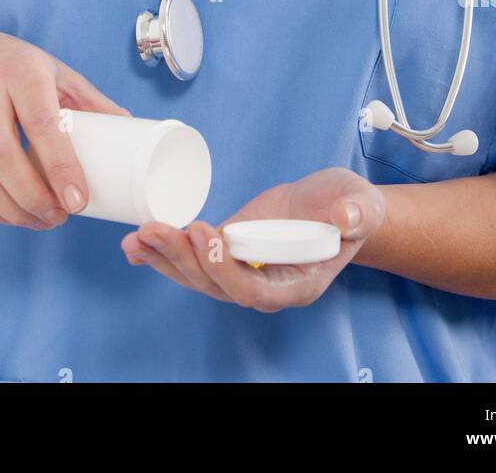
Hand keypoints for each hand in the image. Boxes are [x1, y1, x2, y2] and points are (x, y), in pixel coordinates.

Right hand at [0, 30, 130, 230]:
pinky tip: (11, 215)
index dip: (60, 165)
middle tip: (59, 217)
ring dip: (11, 209)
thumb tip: (131, 128)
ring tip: (41, 221)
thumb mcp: (51, 70)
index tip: (77, 200)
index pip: (40, 122)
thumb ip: (88, 100)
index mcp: (20, 71)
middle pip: (2, 155)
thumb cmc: (9, 67)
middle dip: (33, 196)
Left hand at [120, 167, 385, 311]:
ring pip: (197, 277)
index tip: (208, 235)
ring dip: (164, 257)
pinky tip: (136, 244)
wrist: (336, 204)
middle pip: (216, 286)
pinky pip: (192, 260)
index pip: (256, 291)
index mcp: (298, 284)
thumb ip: (355, 213)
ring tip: (137, 236)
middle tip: (155, 229)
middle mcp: (265, 285)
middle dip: (183, 259)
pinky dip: (162, 253)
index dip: (227, 270)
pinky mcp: (227, 251)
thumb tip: (345, 218)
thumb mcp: (360, 205)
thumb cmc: (350, 208)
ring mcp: (243, 271)